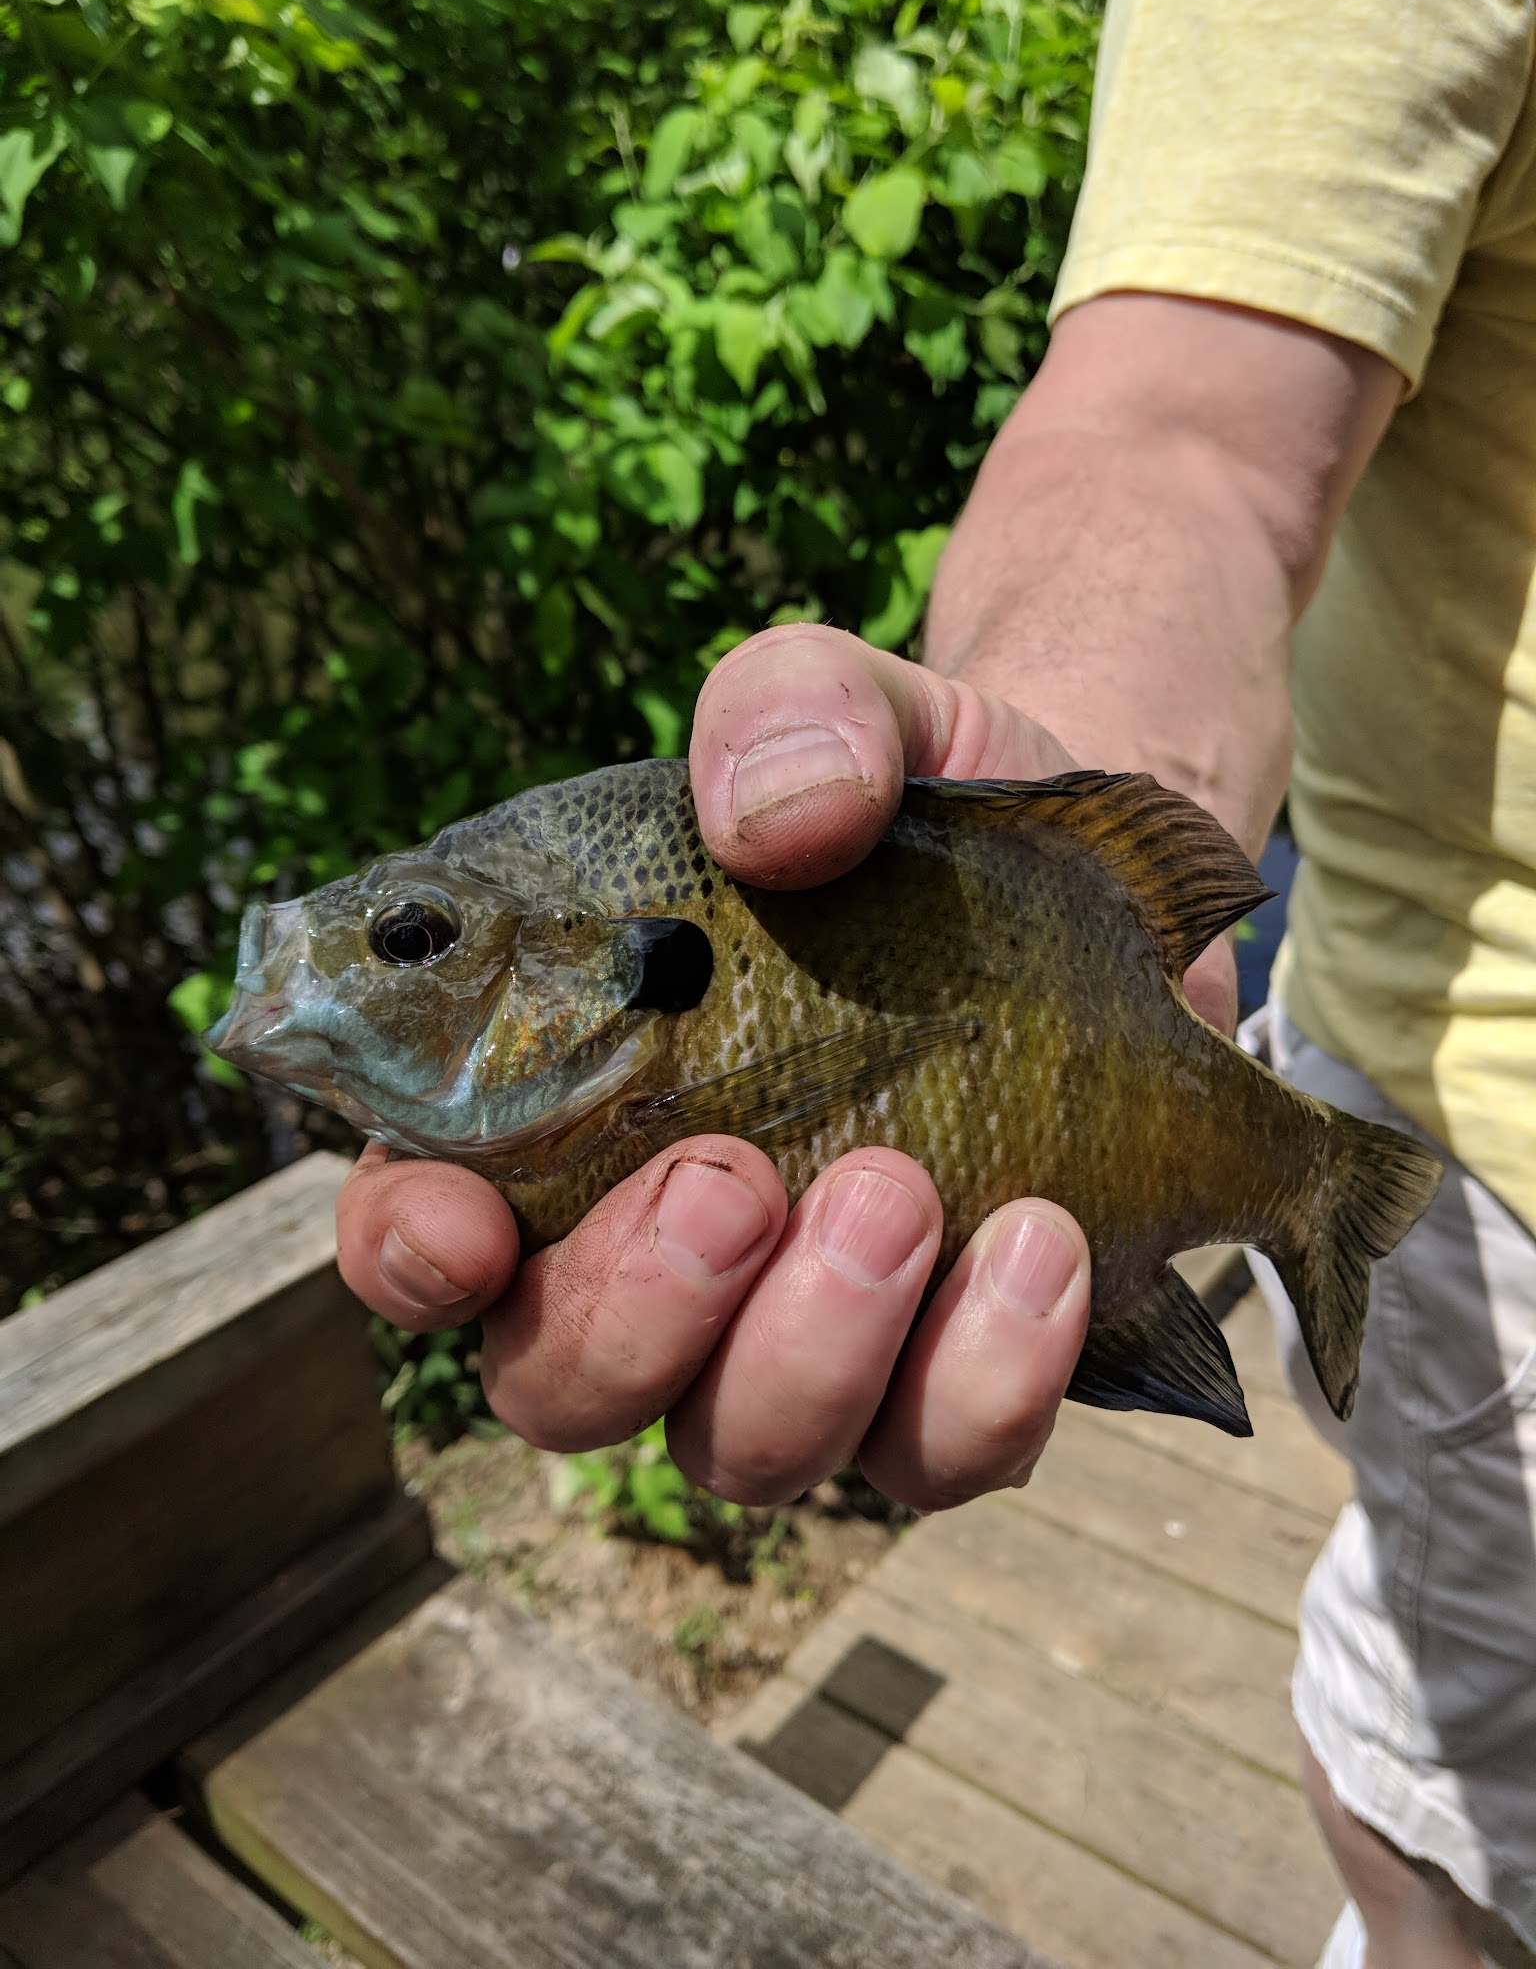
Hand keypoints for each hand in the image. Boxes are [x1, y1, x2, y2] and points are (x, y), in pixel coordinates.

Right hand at [336, 624, 1231, 1509]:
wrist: (1104, 897)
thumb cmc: (912, 818)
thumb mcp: (855, 712)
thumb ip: (790, 710)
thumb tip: (781, 815)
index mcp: (563, 1115)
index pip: (420, 1233)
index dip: (409, 1254)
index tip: (468, 1225)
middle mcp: (658, 1264)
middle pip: (563, 1387)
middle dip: (636, 1312)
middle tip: (736, 1176)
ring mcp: (804, 1345)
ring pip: (746, 1450)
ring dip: (813, 1349)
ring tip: (903, 1186)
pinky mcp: (951, 1380)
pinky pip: (939, 1456)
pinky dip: (983, 1379)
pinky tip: (1042, 1245)